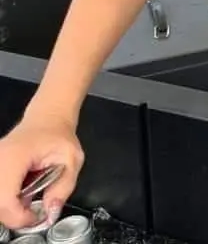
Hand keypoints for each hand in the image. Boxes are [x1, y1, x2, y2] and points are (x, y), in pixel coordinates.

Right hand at [0, 114, 83, 229]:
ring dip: (9, 208)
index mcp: (15, 155)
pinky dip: (6, 199)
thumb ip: (63, 187)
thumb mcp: (72, 159)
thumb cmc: (57, 135)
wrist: (47, 119)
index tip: (36, 217)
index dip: (20, 217)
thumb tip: (50, 212)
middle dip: (15, 215)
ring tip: (27, 197)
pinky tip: (19, 191)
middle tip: (33, 211)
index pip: (6, 200)